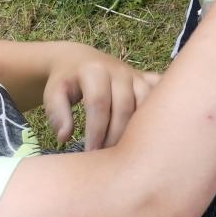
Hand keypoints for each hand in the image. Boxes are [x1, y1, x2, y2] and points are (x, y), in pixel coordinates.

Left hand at [44, 46, 160, 150]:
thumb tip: (65, 136)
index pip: (99, 102)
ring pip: (146, 102)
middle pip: (124, 105)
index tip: (89, 152)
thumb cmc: (67, 82)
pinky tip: (156, 128)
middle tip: (106, 156)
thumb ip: (57, 113)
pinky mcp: (147, 79)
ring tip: (124, 148)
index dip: (95, 129)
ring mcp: (137, 75)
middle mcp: (120, 71)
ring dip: (138, 128)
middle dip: (115, 134)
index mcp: (95, 71)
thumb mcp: (54, 93)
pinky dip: (162, 107)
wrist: (81, 60)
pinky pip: (160, 92)